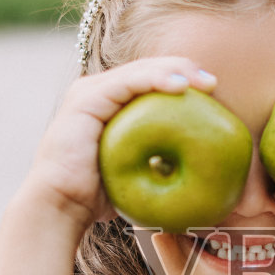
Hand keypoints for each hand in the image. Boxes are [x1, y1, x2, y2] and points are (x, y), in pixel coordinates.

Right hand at [21, 58, 217, 231]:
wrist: (60, 206)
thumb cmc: (96, 197)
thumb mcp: (134, 172)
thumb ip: (156, 161)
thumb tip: (189, 168)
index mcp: (110, 103)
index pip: (151, 80)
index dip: (184, 79)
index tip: (214, 94)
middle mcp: (99, 91)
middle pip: (149, 69)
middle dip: (186, 70)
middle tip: (214, 83)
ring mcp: (90, 91)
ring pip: (141, 70)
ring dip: (177, 71)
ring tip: (206, 81)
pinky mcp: (86, 98)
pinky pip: (128, 82)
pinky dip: (156, 80)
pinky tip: (181, 86)